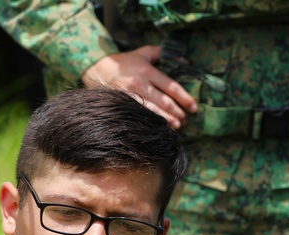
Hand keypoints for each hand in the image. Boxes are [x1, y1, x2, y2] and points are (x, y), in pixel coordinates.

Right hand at [81, 46, 197, 128]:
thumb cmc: (123, 61)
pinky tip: (160, 127)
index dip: (184, 98)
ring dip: (167, 120)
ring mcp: (130, 95)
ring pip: (153, 111)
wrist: (95, 67)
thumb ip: (162, 53)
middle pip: (164, 101)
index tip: (193, 107)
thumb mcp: (142, 52)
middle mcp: (140, 83)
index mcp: (147, 70)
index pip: (171, 86)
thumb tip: (184, 58)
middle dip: (178, 112)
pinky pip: (140, 114)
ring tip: (178, 125)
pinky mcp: (122, 103)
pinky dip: (152, 122)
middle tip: (186, 119)